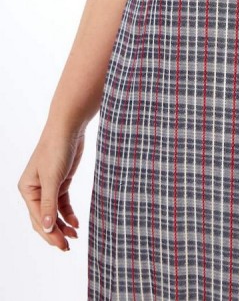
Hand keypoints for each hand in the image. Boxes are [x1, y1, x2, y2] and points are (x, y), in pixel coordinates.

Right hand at [18, 125, 84, 250]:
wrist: (69, 126)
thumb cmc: (57, 148)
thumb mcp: (53, 178)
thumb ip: (49, 204)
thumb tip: (47, 229)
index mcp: (27, 189)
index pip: (37, 218)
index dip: (49, 234)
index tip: (62, 245)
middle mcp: (35, 189)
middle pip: (44, 218)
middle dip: (55, 233)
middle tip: (67, 247)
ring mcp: (48, 186)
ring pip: (54, 212)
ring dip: (62, 225)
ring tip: (74, 237)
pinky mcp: (61, 181)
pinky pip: (62, 203)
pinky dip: (68, 214)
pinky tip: (76, 223)